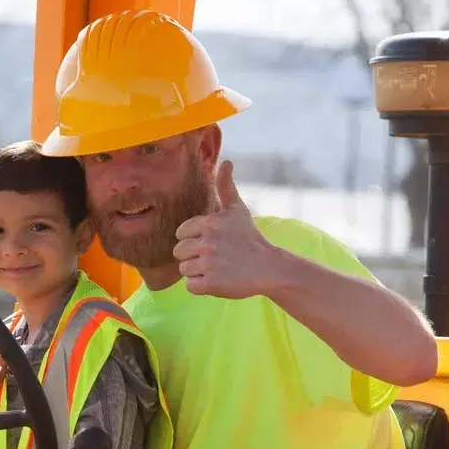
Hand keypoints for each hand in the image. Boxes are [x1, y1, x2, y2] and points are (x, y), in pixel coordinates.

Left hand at [173, 160, 275, 298]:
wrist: (269, 267)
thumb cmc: (249, 238)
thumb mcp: (237, 210)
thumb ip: (226, 186)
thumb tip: (226, 161)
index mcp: (208, 223)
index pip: (180, 234)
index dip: (193, 239)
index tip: (211, 242)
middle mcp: (206, 242)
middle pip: (179, 252)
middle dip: (194, 256)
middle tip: (216, 257)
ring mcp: (208, 264)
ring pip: (184, 270)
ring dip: (198, 272)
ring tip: (218, 268)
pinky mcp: (211, 284)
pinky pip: (190, 286)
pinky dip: (201, 287)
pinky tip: (218, 280)